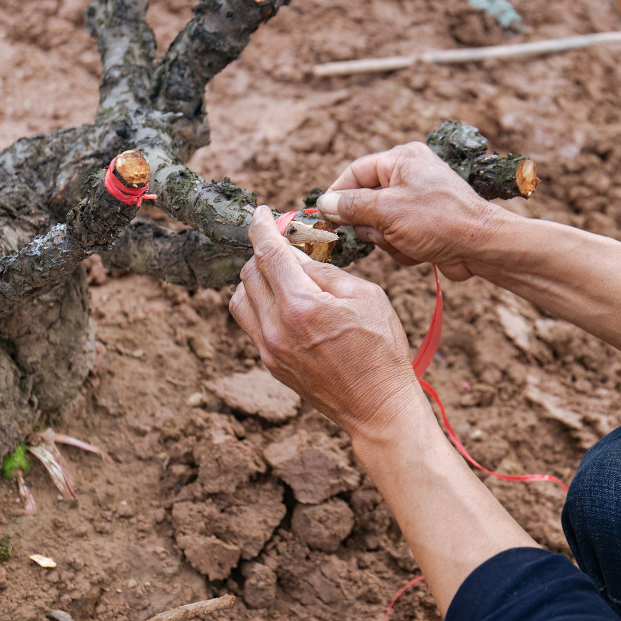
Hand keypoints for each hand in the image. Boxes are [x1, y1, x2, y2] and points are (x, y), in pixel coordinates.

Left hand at [229, 207, 425, 440]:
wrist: (377, 407)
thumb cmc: (381, 350)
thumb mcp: (366, 296)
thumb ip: (326, 271)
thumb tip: (298, 256)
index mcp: (301, 305)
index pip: (267, 253)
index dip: (261, 226)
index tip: (260, 213)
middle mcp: (275, 328)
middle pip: (249, 273)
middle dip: (264, 252)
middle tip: (286, 246)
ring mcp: (269, 349)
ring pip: (240, 299)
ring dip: (255, 279)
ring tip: (282, 275)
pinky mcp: (270, 364)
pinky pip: (249, 323)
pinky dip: (258, 304)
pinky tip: (284, 303)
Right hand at [316, 142, 510, 280]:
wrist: (481, 247)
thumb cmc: (439, 220)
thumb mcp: (388, 211)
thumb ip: (352, 206)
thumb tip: (323, 203)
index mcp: (402, 160)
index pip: (356, 172)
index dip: (338, 195)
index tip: (325, 216)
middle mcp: (409, 176)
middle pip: (365, 202)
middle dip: (372, 225)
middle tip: (384, 233)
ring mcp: (417, 201)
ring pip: (379, 225)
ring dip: (388, 241)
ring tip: (409, 242)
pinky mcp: (424, 225)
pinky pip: (396, 238)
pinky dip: (404, 249)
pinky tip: (421, 251)